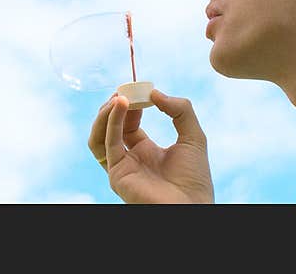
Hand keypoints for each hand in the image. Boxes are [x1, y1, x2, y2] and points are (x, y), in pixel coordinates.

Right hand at [87, 89, 213, 203]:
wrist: (192, 207)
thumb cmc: (195, 179)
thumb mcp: (193, 136)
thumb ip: (180, 110)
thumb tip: (155, 93)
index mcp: (146, 150)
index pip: (129, 121)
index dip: (131, 103)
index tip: (139, 88)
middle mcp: (130, 157)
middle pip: (111, 125)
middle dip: (116, 104)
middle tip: (127, 88)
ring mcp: (121, 166)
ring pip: (100, 134)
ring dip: (105, 112)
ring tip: (119, 96)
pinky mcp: (116, 172)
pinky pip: (106, 143)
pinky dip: (110, 121)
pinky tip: (120, 104)